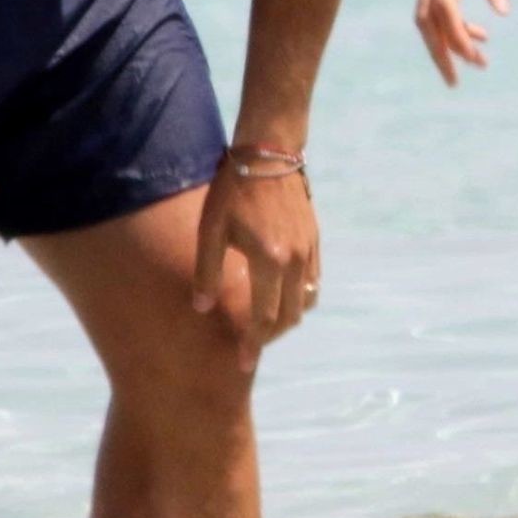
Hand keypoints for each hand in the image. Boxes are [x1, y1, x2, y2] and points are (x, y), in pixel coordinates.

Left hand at [191, 159, 318, 371]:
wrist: (268, 152)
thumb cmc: (232, 190)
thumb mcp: (211, 230)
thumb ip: (208, 272)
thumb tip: (203, 309)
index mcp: (268, 260)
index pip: (263, 317)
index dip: (253, 344)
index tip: (243, 365)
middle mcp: (294, 260)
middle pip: (288, 316)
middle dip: (270, 335)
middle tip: (250, 342)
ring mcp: (309, 249)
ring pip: (305, 300)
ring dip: (287, 317)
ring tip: (266, 320)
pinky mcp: (315, 238)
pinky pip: (313, 280)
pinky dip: (300, 295)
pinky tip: (282, 293)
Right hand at [414, 0, 510, 84]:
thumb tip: (500, 13)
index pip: (443, 11)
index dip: (457, 39)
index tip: (477, 57)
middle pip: (425, 22)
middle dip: (440, 54)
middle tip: (458, 81)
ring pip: (424, 14)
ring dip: (445, 38)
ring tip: (478, 53)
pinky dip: (445, 20)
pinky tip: (473, 24)